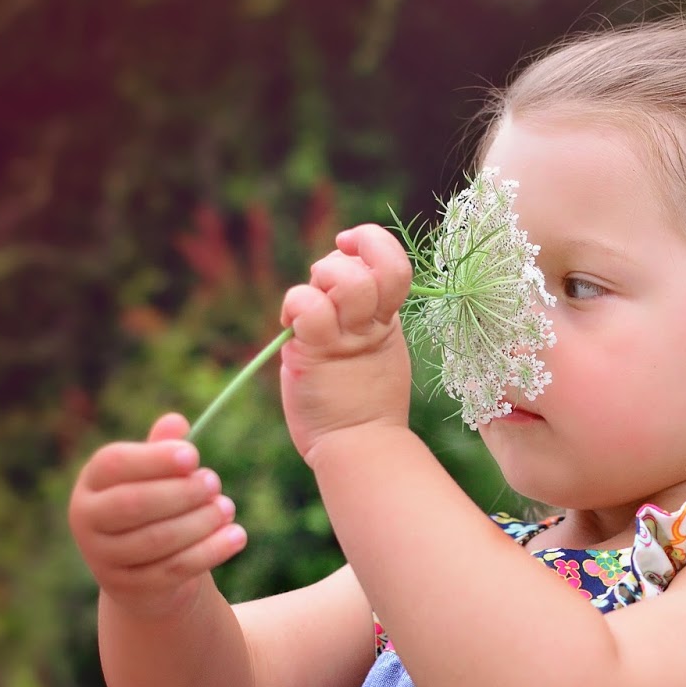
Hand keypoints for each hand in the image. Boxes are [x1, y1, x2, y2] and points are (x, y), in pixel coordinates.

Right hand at [68, 413, 246, 617]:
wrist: (146, 573)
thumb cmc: (155, 510)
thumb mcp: (155, 478)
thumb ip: (162, 451)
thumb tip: (176, 421)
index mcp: (92, 483)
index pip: (114, 464)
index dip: (154, 458)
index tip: (193, 455)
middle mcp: (86, 519)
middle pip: (133, 503)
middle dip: (181, 492)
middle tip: (214, 481)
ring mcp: (104, 557)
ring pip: (157, 539)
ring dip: (201, 521)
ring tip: (227, 507)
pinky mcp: (129, 587)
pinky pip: (175, 569)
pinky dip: (211, 551)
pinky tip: (238, 535)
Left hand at [280, 223, 413, 463]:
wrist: (359, 445)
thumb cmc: (358, 402)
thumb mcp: (371, 348)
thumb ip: (360, 312)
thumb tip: (337, 271)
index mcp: (386, 318)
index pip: (392, 260)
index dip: (371, 242)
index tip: (349, 246)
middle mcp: (371, 322)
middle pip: (363, 265)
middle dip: (335, 264)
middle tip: (324, 294)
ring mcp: (347, 337)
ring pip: (341, 277)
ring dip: (321, 280)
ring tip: (311, 309)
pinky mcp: (317, 352)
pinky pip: (308, 306)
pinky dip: (296, 306)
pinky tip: (293, 328)